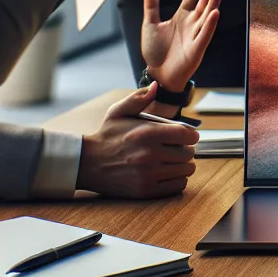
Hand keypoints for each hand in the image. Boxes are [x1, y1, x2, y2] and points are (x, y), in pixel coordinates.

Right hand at [76, 85, 198, 198]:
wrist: (86, 163)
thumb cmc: (106, 136)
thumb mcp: (118, 112)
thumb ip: (139, 98)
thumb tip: (156, 86)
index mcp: (147, 133)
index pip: (188, 134)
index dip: (190, 134)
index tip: (186, 135)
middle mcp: (150, 154)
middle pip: (189, 153)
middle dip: (185, 149)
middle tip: (176, 148)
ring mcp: (148, 175)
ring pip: (186, 170)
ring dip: (182, 165)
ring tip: (171, 160)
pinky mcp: (146, 191)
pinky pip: (178, 185)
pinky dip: (177, 179)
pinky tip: (167, 172)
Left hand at [141, 0, 223, 93]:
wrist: (157, 74)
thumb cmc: (155, 52)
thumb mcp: (150, 24)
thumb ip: (151, 5)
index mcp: (181, 17)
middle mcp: (191, 24)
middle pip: (203, 3)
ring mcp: (196, 36)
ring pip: (207, 16)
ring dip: (213, 3)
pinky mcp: (197, 49)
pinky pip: (205, 35)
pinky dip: (210, 25)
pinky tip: (215, 13)